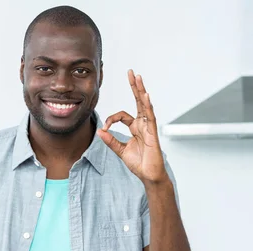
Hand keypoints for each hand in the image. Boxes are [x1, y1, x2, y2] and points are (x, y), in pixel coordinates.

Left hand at [97, 70, 168, 184]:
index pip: (122, 116)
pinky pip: (150, 117)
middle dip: (134, 87)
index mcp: (136, 128)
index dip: (111, 119)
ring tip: (138, 77)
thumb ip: (111, 141)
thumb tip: (100, 132)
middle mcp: (143, 124)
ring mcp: (149, 127)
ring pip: (145, 105)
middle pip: (138, 101)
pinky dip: (148, 106)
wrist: (148, 175)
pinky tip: (145, 96)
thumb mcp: (121, 151)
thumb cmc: (139, 164)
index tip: (104, 128)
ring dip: (140, 91)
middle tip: (131, 72)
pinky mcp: (153, 133)